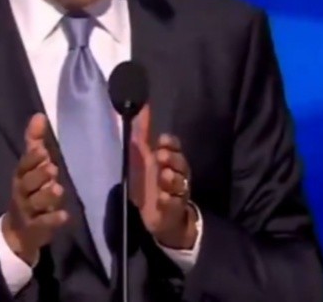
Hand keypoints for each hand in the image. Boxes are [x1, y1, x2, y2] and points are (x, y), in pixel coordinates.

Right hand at [1, 113, 69, 263]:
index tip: (41, 149)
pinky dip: (53, 220)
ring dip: (46, 196)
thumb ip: (35, 142)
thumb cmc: (29, 191)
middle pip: (27, 183)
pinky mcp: (36, 228)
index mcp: (21, 176)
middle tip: (52, 168)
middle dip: (39, 175)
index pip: (24, 165)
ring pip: (35, 203)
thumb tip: (39, 115)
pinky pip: (43, 224)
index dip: (31, 159)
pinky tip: (64, 216)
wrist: (18, 230)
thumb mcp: (31, 168)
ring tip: (58, 189)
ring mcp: (27, 211)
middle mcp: (22, 192)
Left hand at [129, 104, 197, 248]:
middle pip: (181, 163)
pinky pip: (173, 204)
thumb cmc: (150, 182)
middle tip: (161, 156)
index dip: (170, 143)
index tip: (161, 141)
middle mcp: (176, 174)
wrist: (159, 217)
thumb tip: (142, 106)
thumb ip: (142, 132)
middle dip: (172, 158)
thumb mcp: (142, 156)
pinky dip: (168, 201)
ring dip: (171, 179)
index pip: (174, 146)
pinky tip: (162, 198)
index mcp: (168, 160)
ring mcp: (176, 192)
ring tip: (164, 176)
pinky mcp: (172, 210)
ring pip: (180, 183)